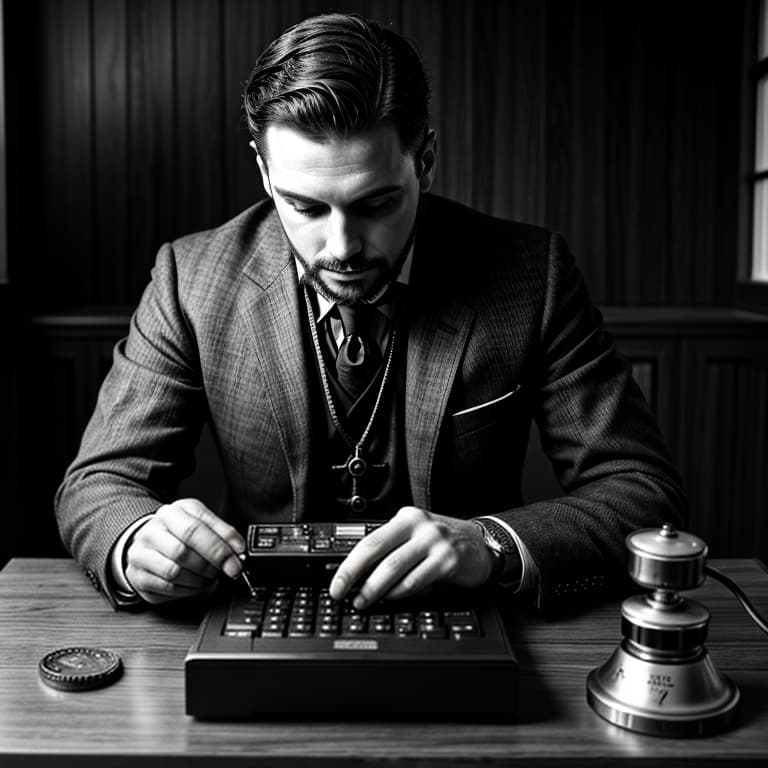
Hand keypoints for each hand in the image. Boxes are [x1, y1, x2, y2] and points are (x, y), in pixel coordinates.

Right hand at [124, 498, 244, 603]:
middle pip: (182, 551)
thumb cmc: (181, 533)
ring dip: (198, 580)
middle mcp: (154, 529)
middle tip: (222, 571)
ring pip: (173, 571)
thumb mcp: (203, 523)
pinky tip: (193, 585)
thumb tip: (239, 551)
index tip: (236, 562)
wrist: (150, 542)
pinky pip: (166, 587)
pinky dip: (187, 590)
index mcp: (174, 512)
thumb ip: (222, 534)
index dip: (219, 548)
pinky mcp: (137, 575)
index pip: (195, 529)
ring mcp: (141, 552)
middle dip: (209, 566)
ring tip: (207, 577)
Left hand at [328, 506, 493, 608]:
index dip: (349, 564)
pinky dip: (400, 592)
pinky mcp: (448, 560)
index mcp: (406, 518)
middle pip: (376, 551)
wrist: (482, 544)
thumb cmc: (443, 544)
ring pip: (393, 567)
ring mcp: (434, 542)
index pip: (369, 540)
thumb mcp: (416, 538)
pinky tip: (391, 598)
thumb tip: (359, 578)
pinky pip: (416, 580)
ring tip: (362, 601)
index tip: (336, 583)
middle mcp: (419, 526)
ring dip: (374, 588)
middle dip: (354, 575)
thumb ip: (392, 551)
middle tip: (343, 594)